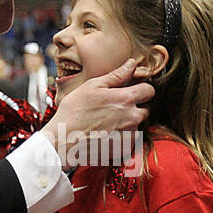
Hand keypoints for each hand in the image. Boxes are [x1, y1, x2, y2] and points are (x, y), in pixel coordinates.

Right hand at [39, 58, 154, 170]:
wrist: (63, 141)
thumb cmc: (75, 111)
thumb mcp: (93, 86)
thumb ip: (117, 75)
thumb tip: (132, 64)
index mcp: (126, 99)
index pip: (149, 90)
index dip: (141, 89)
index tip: (131, 91)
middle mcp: (132, 118)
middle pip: (145, 110)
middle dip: (134, 107)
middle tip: (113, 108)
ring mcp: (129, 135)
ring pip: (136, 125)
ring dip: (126, 123)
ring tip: (105, 123)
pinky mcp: (124, 149)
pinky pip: (128, 140)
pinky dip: (121, 137)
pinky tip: (105, 134)